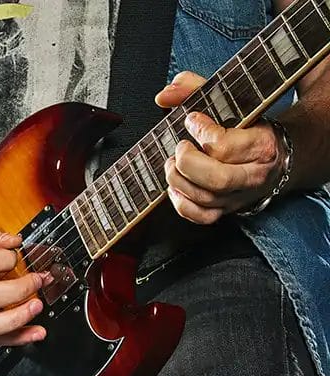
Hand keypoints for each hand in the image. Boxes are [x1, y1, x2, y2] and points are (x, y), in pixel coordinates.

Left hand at [156, 71, 286, 222]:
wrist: (279, 155)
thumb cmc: (250, 126)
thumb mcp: (231, 102)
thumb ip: (197, 90)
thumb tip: (164, 94)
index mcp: (263, 145)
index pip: (226, 146)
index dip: (201, 133)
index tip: (192, 120)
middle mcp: (254, 175)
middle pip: (217, 179)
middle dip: (188, 163)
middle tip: (180, 148)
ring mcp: (241, 196)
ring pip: (206, 198)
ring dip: (179, 181)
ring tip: (172, 164)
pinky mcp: (228, 210)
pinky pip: (202, 217)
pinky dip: (182, 204)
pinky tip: (175, 187)